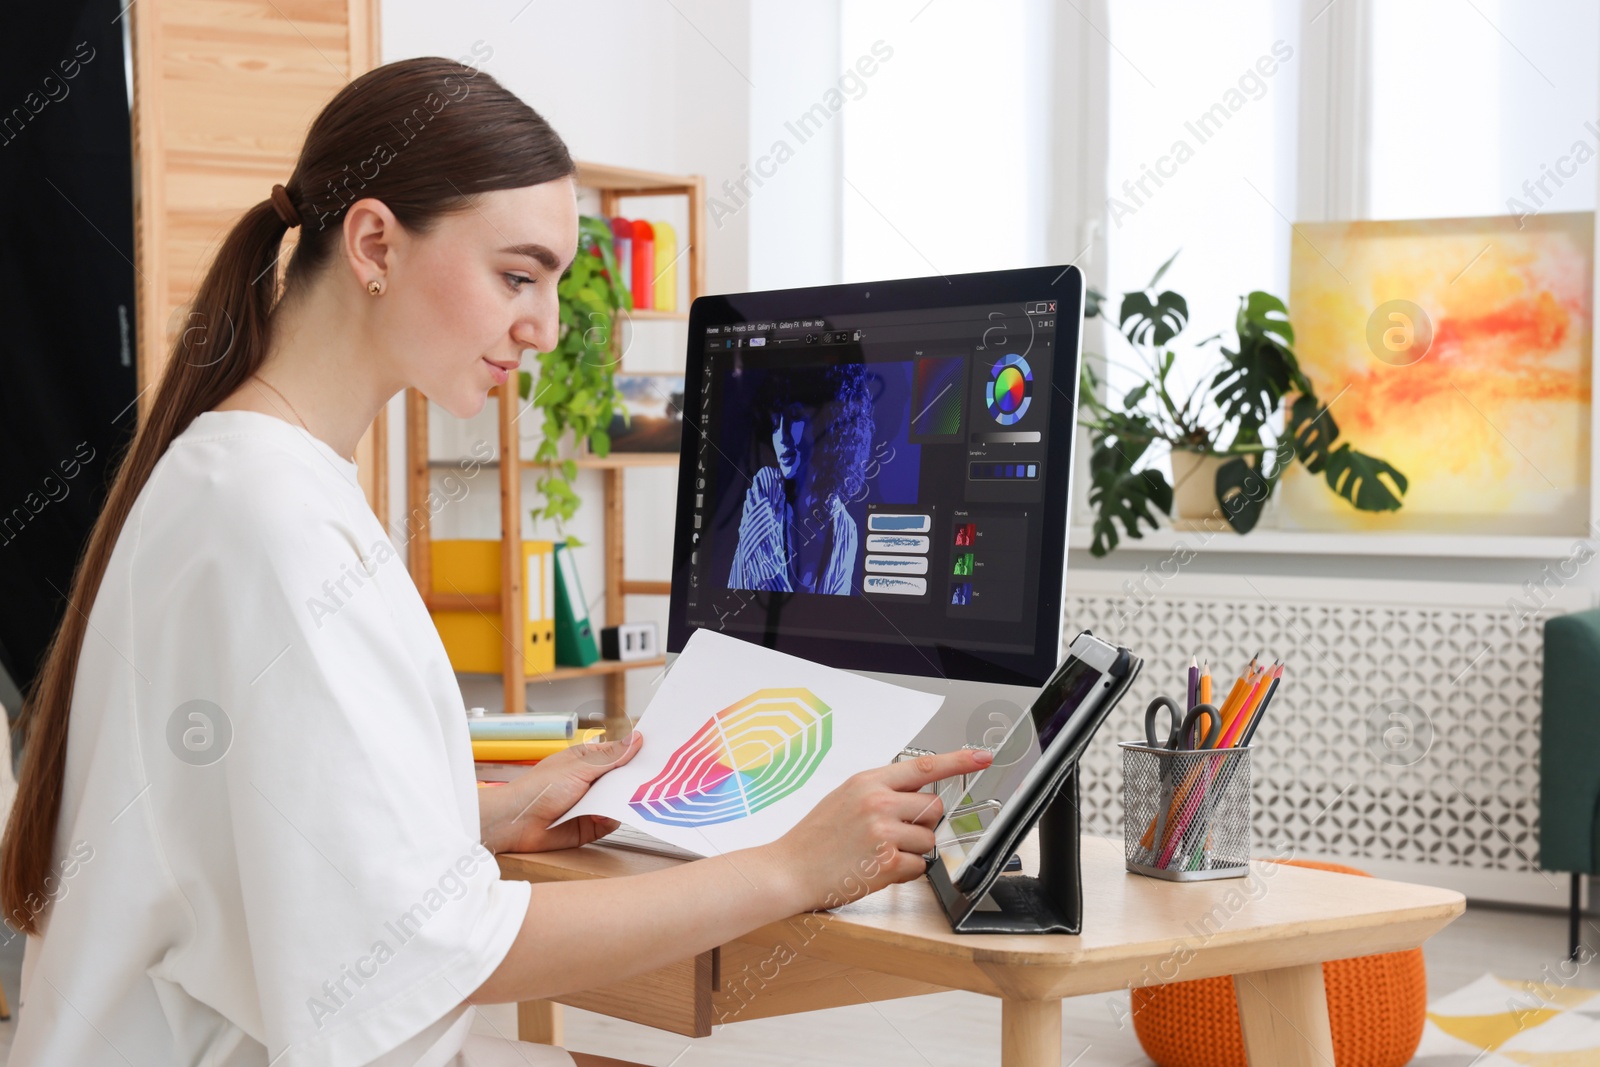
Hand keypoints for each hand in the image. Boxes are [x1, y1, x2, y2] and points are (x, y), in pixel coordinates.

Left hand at [480, 731, 642, 854]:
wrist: (516, 823)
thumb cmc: (539, 788)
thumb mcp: (579, 767)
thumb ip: (611, 757)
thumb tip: (636, 739)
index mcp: (587, 760)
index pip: (619, 753)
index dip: (636, 753)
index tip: (658, 753)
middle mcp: (591, 781)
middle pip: (623, 779)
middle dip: (634, 780)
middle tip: (654, 778)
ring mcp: (591, 804)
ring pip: (619, 801)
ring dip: (622, 801)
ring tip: (627, 798)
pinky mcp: (590, 826)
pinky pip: (611, 821)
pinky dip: (611, 819)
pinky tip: (603, 816)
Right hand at [770, 748, 992, 911]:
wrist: (789, 870)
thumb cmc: (815, 838)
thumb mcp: (844, 798)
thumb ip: (881, 792)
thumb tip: (916, 795)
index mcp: (868, 782)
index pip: (924, 766)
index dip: (959, 761)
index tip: (982, 757)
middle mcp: (878, 802)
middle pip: (933, 808)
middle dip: (923, 824)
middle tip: (895, 834)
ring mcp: (883, 832)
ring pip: (929, 839)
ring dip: (913, 851)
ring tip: (880, 853)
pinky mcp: (887, 862)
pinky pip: (919, 866)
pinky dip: (904, 872)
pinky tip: (878, 869)